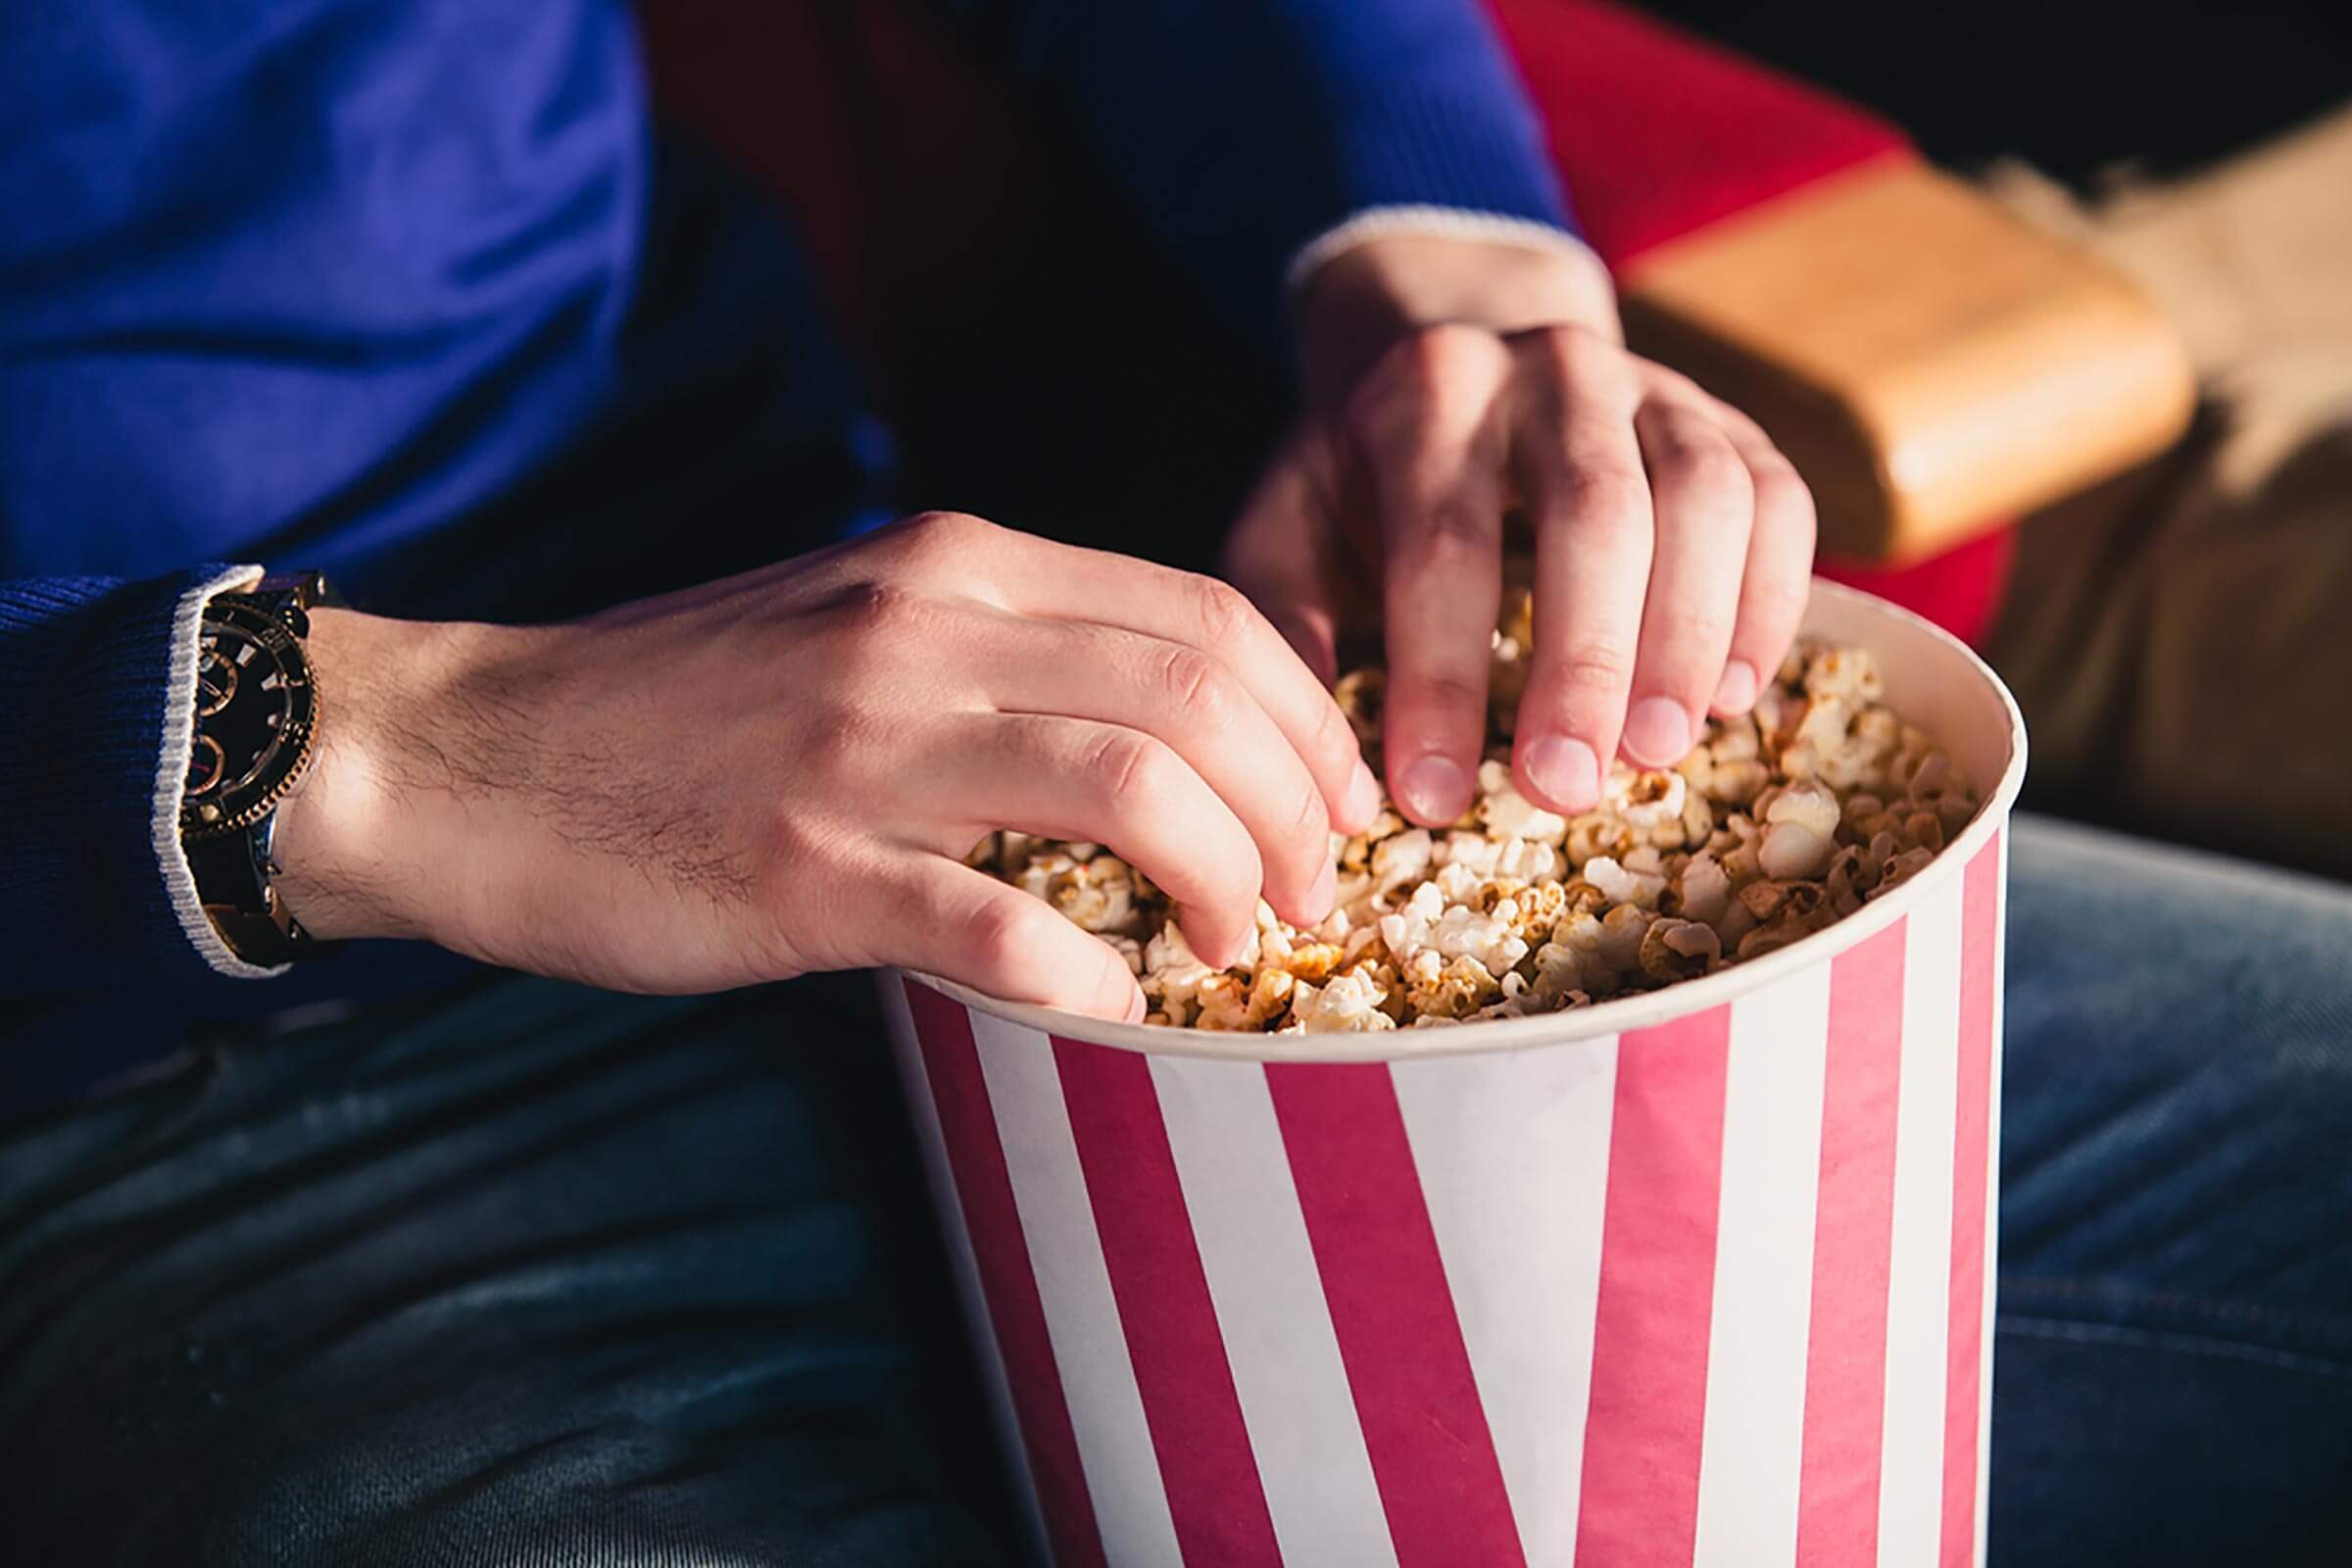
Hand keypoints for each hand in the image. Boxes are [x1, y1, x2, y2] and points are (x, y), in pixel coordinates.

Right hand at [270, 513, 1381, 1017]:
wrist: (467, 756)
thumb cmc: (674, 707)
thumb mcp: (852, 617)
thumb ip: (999, 646)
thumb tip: (1160, 727)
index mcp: (953, 566)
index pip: (1202, 611)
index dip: (1305, 716)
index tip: (1335, 802)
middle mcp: (923, 628)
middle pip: (1196, 691)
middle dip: (1297, 805)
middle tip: (1313, 893)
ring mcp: (862, 746)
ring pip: (1129, 780)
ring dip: (1225, 875)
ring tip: (1239, 943)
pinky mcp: (801, 866)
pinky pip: (992, 916)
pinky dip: (1082, 967)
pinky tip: (1111, 1004)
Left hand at [1224, 233, 1815, 825]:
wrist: (1456, 354)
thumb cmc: (1365, 480)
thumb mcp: (1289, 530)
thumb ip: (1285, 627)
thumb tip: (1317, 766)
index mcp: (1429, 392)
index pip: (1441, 544)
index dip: (1441, 680)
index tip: (1433, 798)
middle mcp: (1553, 369)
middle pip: (1592, 514)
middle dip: (1584, 663)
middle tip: (1566, 791)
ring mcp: (1657, 387)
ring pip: (1704, 496)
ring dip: (1688, 635)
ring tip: (1659, 753)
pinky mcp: (1731, 423)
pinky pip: (1778, 501)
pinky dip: (1768, 601)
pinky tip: (1734, 697)